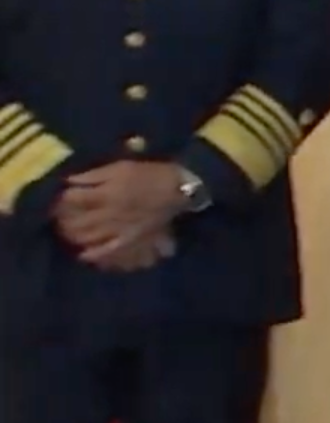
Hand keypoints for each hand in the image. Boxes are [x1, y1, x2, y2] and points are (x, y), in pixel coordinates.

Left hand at [55, 163, 184, 268]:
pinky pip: (109, 250)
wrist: (179, 189)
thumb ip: (94, 175)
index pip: (74, 199)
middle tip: (59, 218)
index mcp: (107, 193)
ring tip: (68, 232)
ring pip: (88, 236)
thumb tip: (68, 181)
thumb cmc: (150, 174)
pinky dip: (95, 254)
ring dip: (73, 235)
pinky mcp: (130, 238)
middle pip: (77, 220)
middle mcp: (109, 213)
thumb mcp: (121, 167)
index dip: (62, 199)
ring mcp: (119, 228)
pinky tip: (84, 255)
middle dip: (64, 219)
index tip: (57, 198)